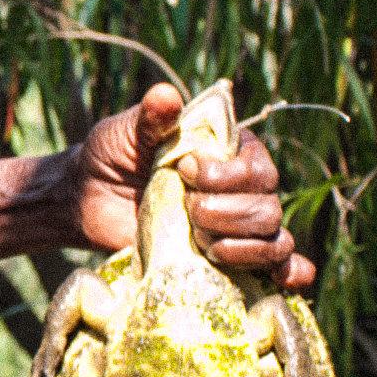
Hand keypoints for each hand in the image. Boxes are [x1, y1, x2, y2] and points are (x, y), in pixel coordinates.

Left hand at [67, 83, 314, 288]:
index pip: (257, 164)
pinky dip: (289, 273)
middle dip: (229, 212)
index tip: (185, 170)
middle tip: (190, 212)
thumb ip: (150, 118)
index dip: (228, 174)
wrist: (87, 202)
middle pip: (269, 205)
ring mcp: (236, 227)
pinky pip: (276, 267)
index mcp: (226, 152)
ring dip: (241, 245)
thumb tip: (165, 96)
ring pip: (274, 238)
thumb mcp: (125, 132)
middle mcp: (241, 189)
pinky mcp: (228, 260)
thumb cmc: (111, 156)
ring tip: (200, 241)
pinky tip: (285, 280)